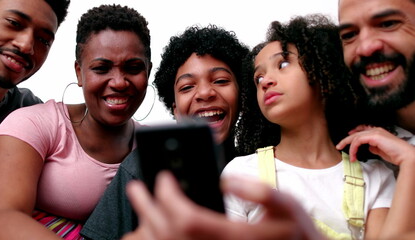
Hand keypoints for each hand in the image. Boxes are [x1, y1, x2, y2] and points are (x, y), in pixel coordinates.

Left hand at [124, 171, 323, 239]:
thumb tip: (226, 180)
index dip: (169, 196)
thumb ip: (260, 191)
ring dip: (145, 225)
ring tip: (139, 205)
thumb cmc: (295, 235)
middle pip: (167, 233)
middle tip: (138, 187)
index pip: (187, 219)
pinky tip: (151, 229)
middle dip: (146, 206)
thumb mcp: (288, 207)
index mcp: (232, 236)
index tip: (164, 178)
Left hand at [336, 125, 414, 164]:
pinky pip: (358, 141)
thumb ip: (373, 147)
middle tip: (339, 146)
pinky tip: (353, 155)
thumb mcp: (380, 150)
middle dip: (346, 140)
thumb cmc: (395, 154)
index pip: (362, 129)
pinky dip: (354, 149)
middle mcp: (375, 130)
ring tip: (349, 156)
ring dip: (350, 147)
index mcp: (377, 132)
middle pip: (356, 133)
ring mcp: (375, 132)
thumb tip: (368, 148)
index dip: (354, 132)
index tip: (348, 136)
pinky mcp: (374, 136)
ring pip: (355, 137)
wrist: (404, 155)